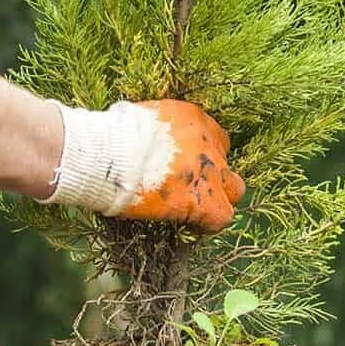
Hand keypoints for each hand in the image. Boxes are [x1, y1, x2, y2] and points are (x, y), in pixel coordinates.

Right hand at [45, 99, 245, 231]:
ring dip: (218, 199)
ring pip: (234, 190)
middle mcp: (208, 144)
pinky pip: (221, 217)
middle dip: (216, 176)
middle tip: (194, 188)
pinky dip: (209, 224)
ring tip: (197, 210)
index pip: (214, 137)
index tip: (188, 166)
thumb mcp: (140, 119)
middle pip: (227, 162)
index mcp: (193, 119)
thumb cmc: (112, 136)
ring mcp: (210, 173)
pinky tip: (192, 227)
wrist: (110, 156)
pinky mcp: (203, 202)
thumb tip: (144, 139)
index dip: (203, 155)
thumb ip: (154, 130)